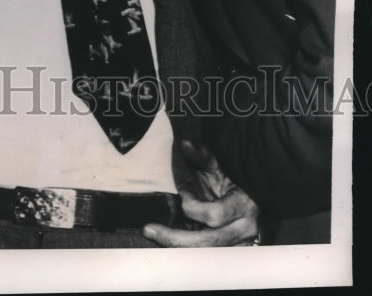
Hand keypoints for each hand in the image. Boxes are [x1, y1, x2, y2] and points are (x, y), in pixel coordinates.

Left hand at [143, 140, 259, 246]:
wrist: (250, 198)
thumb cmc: (233, 181)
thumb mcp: (220, 167)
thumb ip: (203, 156)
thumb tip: (186, 144)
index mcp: (243, 207)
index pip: (214, 216)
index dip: (194, 207)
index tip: (182, 195)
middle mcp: (243, 231)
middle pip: (207, 243)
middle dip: (175, 238)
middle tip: (150, 230)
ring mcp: (238, 246)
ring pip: (205, 254)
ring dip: (178, 246)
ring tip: (156, 235)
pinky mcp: (229, 254)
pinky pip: (205, 257)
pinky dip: (186, 250)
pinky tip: (170, 242)